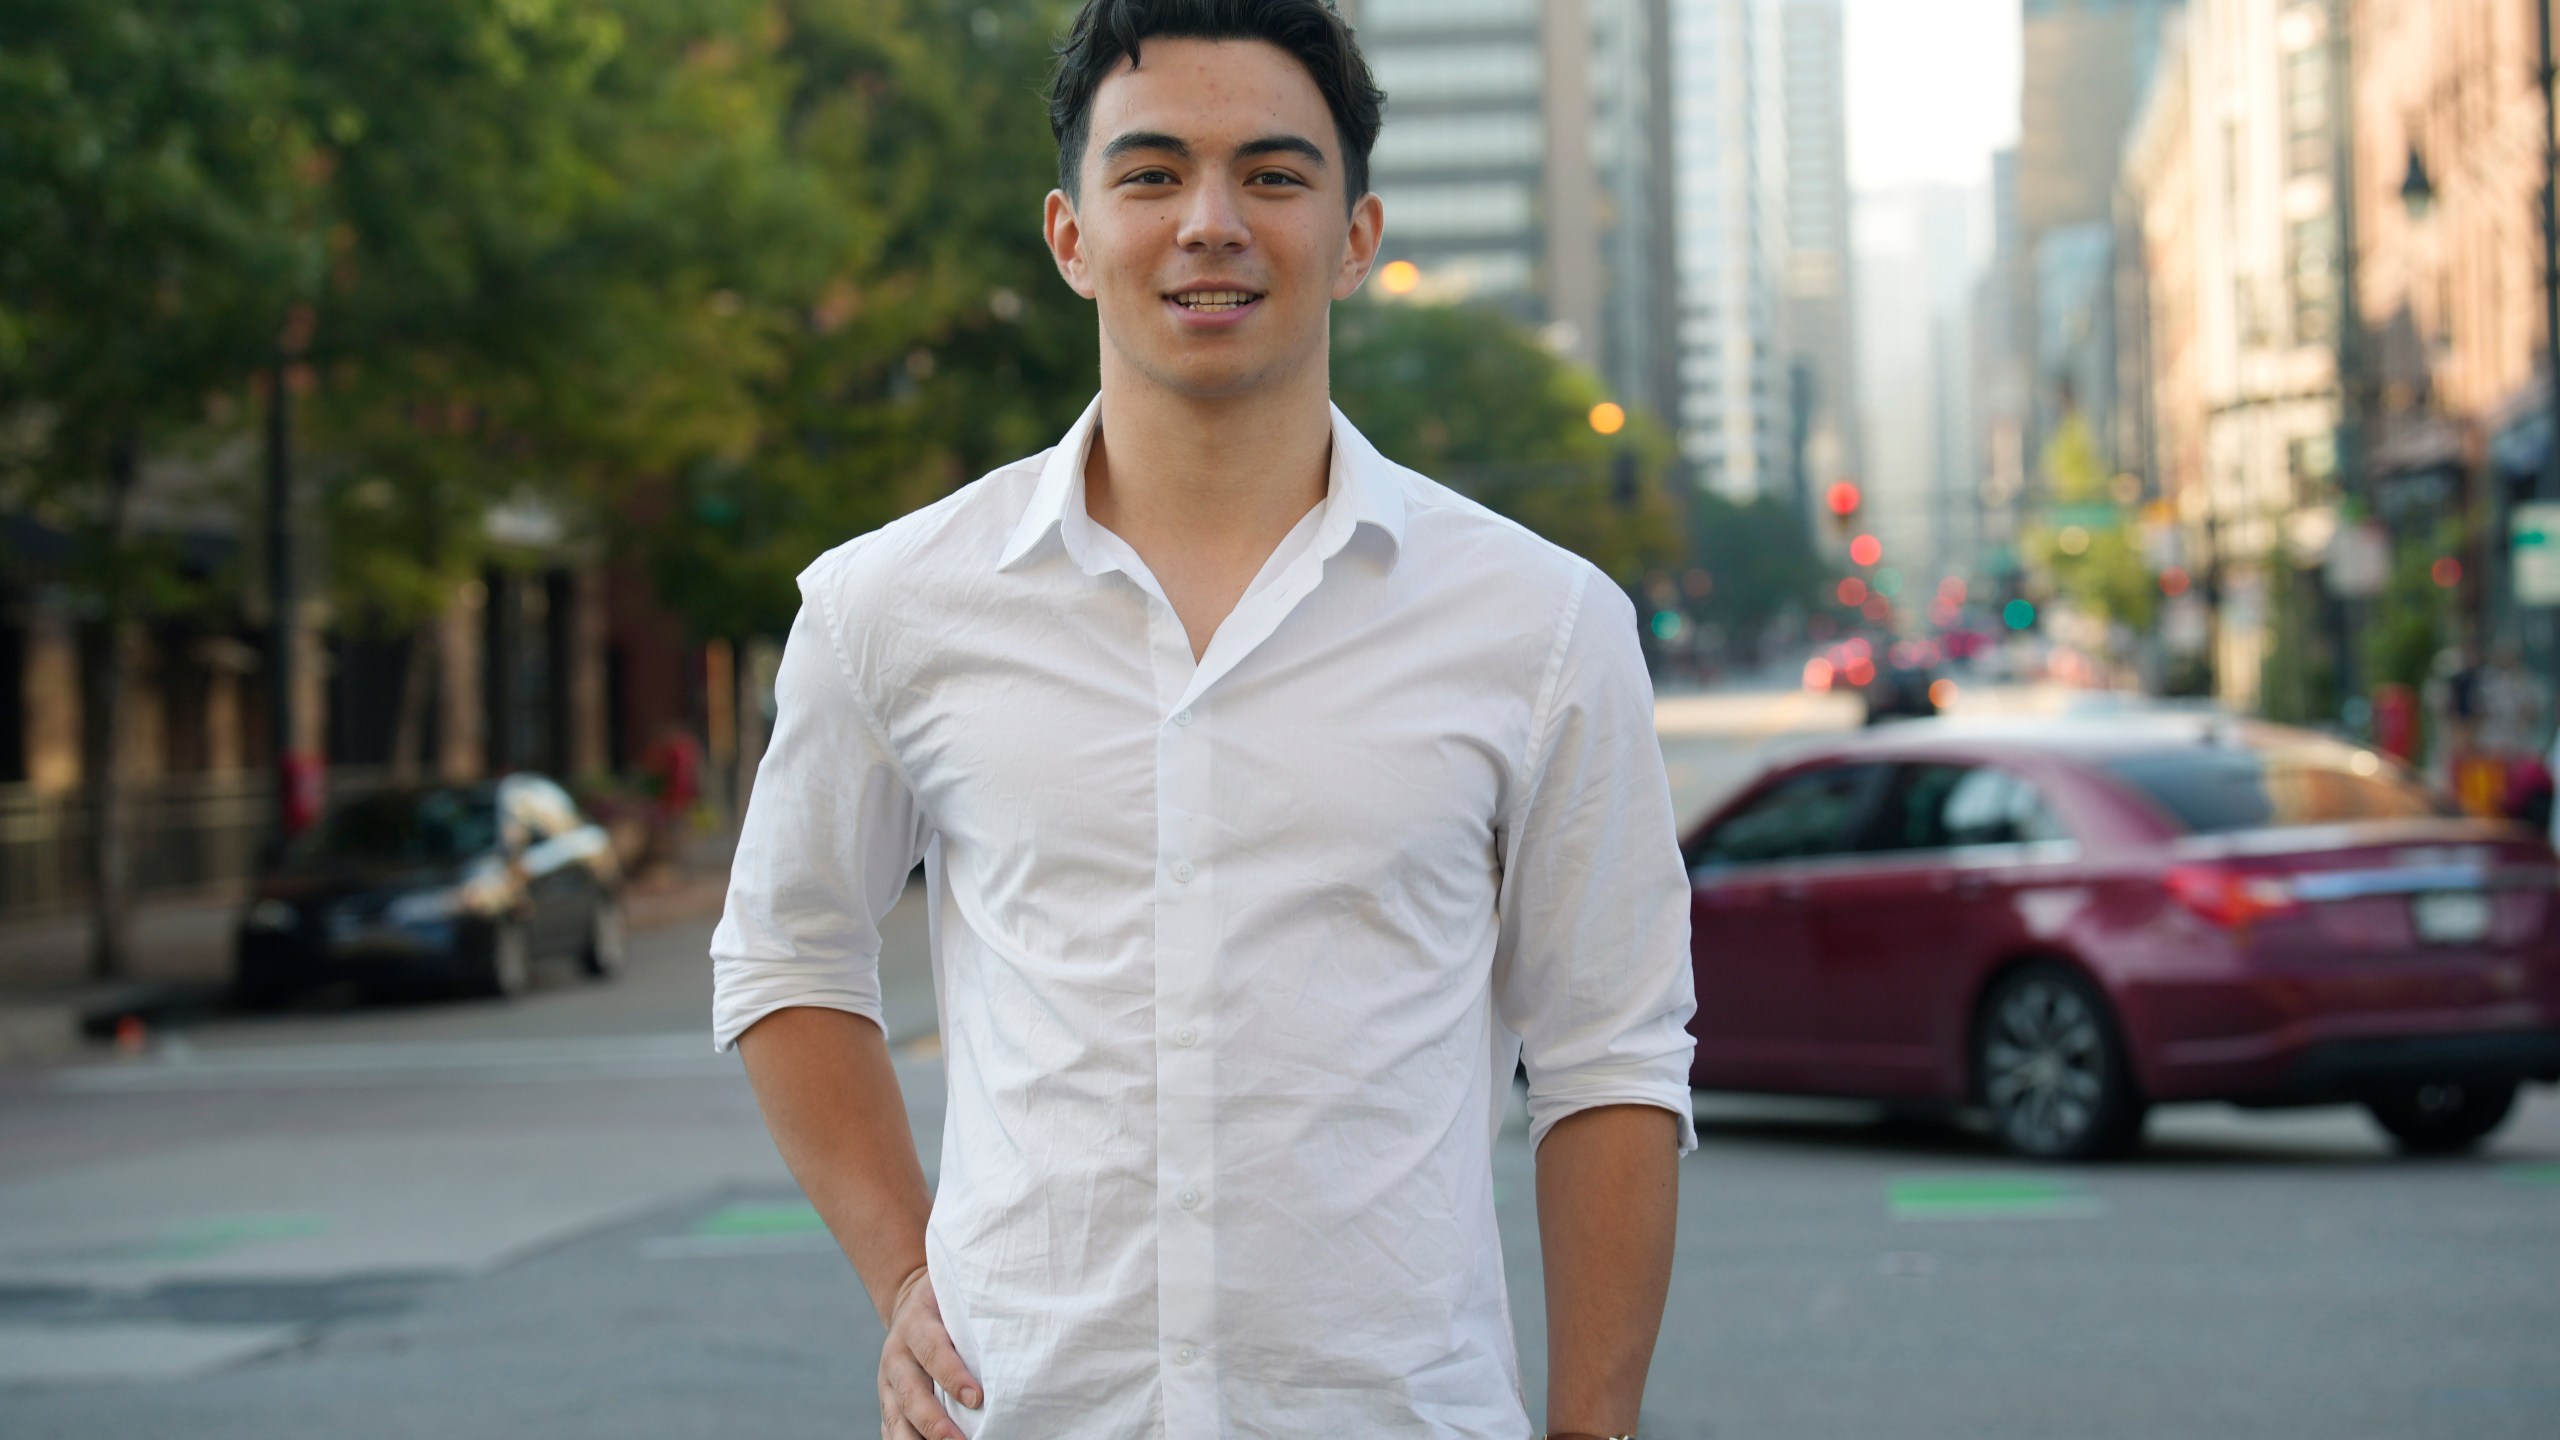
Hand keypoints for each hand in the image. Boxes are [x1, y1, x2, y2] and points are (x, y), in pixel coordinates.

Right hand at [880, 1265, 981, 1439]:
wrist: (910, 1305)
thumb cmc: (949, 1303)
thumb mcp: (959, 1296)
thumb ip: (978, 1310)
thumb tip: (1021, 1326)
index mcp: (916, 1324)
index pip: (933, 1351)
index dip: (953, 1375)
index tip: (977, 1398)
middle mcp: (897, 1355)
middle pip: (911, 1393)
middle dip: (934, 1421)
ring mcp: (889, 1382)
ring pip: (896, 1416)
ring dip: (916, 1439)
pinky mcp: (888, 1401)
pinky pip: (891, 1427)